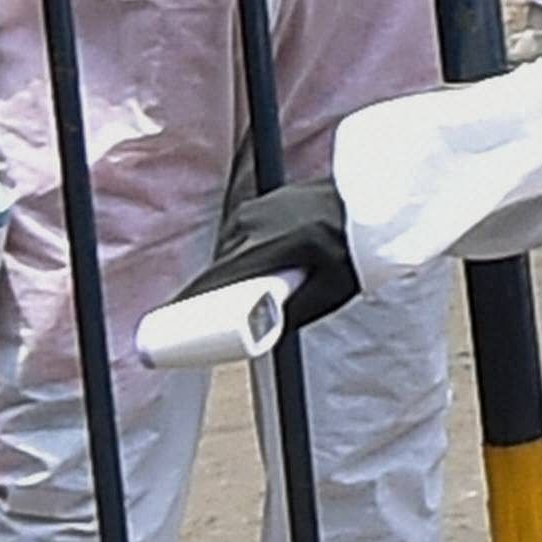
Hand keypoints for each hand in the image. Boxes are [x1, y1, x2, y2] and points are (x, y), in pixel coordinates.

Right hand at [189, 177, 363, 332]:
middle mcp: (255, 224)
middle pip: (219, 268)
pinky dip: (240, 257)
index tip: (169, 324)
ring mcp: (254, 210)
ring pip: (227, 253)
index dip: (191, 304)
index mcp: (273, 245)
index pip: (218, 279)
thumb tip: (261, 336)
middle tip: (200, 325)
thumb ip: (294, 313)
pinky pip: (237, 238)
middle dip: (209, 296)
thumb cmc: (356, 251)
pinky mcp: (258, 204)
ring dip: (229, 275)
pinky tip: (253, 271)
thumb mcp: (331, 291)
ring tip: (236, 298)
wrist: (372, 204)